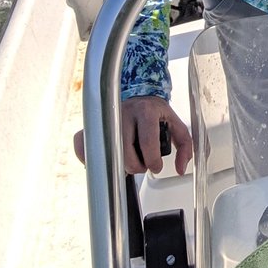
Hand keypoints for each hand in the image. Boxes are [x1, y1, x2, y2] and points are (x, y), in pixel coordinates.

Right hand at [73, 96, 192, 175]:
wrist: (139, 98)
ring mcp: (105, 119)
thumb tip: (181, 169)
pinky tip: (105, 158)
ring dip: (118, 165)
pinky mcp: (91, 125)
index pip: (147, 142)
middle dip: (136, 166)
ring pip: (107, 154)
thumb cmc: (156, 115)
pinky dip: (89, 158)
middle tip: (142, 164)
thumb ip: (185, 146)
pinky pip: (82, 146)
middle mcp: (123, 113)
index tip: (156, 166)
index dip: (153, 161)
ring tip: (127, 160)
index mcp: (146, 110)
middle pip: (125, 152)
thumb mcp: (176, 125)